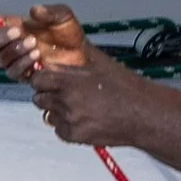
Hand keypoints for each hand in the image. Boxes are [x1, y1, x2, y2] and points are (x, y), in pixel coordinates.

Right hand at [0, 4, 87, 80]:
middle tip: (16, 32)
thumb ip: (50, 12)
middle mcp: (7, 44)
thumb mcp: (63, 16)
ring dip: (14, 51)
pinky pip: (13, 72)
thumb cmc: (68, 34)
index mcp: (10, 26)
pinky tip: (37, 56)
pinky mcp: (23, 75)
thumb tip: (34, 11)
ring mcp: (14, 61)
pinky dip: (23, 63)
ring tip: (34, 44)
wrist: (82, 57)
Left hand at [30, 48, 146, 145]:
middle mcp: (66, 102)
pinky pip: (59, 129)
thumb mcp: (100, 63)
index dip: (42, 79)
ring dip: (57, 110)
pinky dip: (67, 125)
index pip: (37, 80)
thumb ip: (78, 54)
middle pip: (40, 98)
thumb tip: (63, 44)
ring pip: (49, 114)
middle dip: (49, 94)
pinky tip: (83, 119)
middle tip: (64, 93)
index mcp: (70, 82)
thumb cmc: (125, 88)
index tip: (48, 79)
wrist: (142, 115)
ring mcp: (70, 121)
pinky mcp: (75, 136)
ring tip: (78, 106)